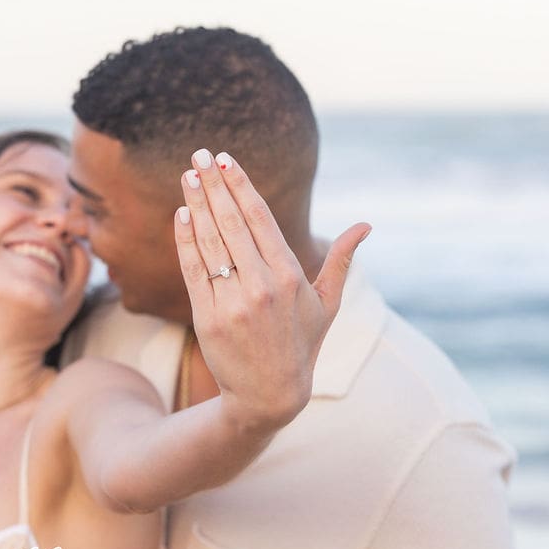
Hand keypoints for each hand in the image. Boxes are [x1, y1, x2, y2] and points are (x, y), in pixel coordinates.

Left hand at [173, 149, 369, 432]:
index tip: (226, 159)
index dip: (241, 186)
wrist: (270, 394)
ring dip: (196, 205)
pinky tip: (182, 215)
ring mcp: (233, 301)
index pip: (260, 218)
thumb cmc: (302, 344)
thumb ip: (341, 260)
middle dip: (214, 185)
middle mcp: (261, 285)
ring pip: (211, 242)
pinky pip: (194, 270)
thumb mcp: (328, 304)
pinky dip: (186, 241)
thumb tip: (366, 225)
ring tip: (187, 176)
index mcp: (290, 276)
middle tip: (199, 154)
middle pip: (232, 222)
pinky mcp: (208, 317)